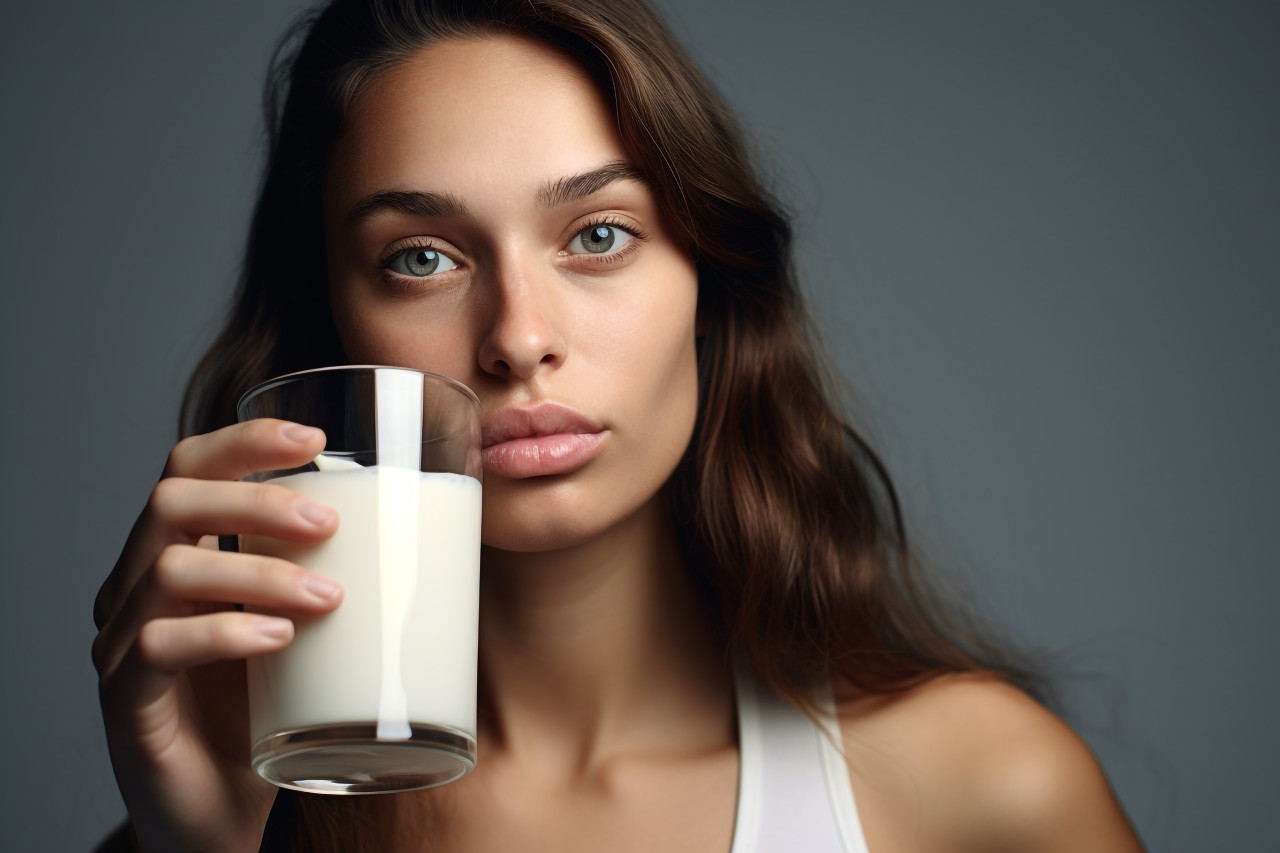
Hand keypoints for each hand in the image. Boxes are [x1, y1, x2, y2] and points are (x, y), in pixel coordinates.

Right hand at [92, 419, 342, 852]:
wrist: (228, 811)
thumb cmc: (275, 709)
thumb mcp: (308, 628)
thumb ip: (337, 572)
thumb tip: (437, 525)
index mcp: (181, 552)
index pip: (190, 467)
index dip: (245, 441)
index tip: (318, 439)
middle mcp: (138, 585)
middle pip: (173, 501)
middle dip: (257, 499)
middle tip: (329, 523)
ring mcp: (124, 641)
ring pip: (170, 569)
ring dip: (259, 571)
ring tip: (328, 596)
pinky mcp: (127, 701)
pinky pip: (159, 647)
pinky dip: (224, 633)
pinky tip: (278, 640)